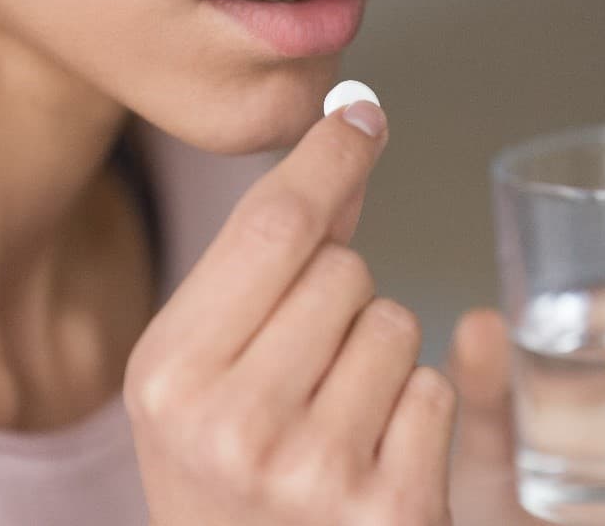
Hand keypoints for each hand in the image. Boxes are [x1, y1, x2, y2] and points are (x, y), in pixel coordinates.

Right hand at [125, 104, 454, 525]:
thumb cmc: (221, 468)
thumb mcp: (200, 368)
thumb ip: (261, 263)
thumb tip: (345, 142)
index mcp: (168, 374)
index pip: (272, 226)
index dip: (327, 159)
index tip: (361, 117)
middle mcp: (234, 424)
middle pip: (344, 269)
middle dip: (341, 291)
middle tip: (304, 362)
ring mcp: (315, 471)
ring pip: (399, 323)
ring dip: (380, 351)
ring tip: (333, 413)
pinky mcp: (392, 509)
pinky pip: (436, 389)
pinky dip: (413, 408)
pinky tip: (369, 454)